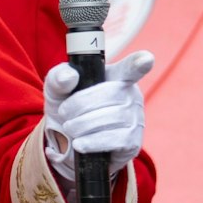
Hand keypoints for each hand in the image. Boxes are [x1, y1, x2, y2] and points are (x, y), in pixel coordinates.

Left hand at [44, 51, 152, 184]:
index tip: (145, 59)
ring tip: (70, 127)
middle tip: (64, 113)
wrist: (67, 141)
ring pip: (111, 118)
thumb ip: (58, 78)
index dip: (139, 62)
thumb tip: (69, 77)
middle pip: (109, 95)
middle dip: (78, 106)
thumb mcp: (56, 89)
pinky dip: (91, 142)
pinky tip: (79, 143)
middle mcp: (131, 95)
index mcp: (116, 76)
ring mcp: (135, 119)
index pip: (131, 67)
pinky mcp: (133, 142)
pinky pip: (115, 141)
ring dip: (81, 125)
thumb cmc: (67, 106)